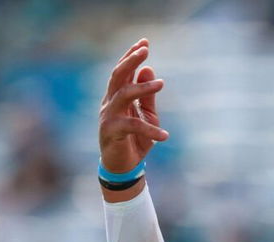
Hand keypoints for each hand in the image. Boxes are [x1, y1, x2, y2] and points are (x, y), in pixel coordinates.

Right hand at [98, 38, 168, 173]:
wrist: (124, 167)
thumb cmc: (136, 140)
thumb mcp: (146, 115)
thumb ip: (147, 96)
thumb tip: (149, 69)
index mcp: (117, 97)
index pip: (122, 71)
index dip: (131, 56)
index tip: (144, 41)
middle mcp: (110, 103)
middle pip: (118, 76)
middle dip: (130, 60)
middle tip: (145, 49)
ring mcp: (108, 116)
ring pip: (123, 94)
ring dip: (142, 87)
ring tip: (162, 83)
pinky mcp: (111, 132)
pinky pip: (132, 126)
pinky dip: (150, 130)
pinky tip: (165, 135)